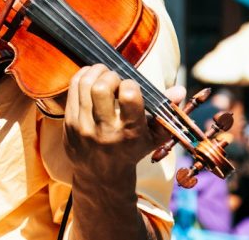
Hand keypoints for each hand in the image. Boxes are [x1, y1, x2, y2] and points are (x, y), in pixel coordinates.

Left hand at [62, 64, 184, 182]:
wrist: (101, 176)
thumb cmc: (132, 150)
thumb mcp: (154, 137)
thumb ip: (167, 112)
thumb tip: (180, 89)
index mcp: (130, 132)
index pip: (129, 95)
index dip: (131, 84)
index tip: (131, 88)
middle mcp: (105, 130)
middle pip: (102, 87)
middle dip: (111, 75)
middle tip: (115, 80)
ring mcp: (83, 127)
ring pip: (85, 84)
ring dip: (96, 72)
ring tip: (104, 74)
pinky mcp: (68, 123)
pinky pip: (73, 89)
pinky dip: (83, 77)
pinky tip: (91, 78)